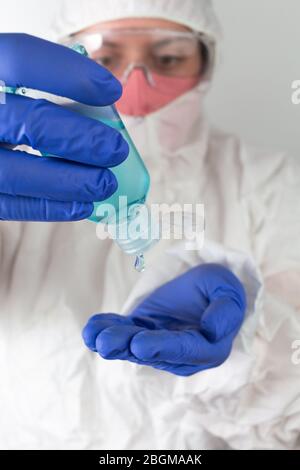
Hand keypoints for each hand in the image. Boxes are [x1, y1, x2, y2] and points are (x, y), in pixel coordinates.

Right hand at [0, 34, 128, 220]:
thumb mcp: (4, 82)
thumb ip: (38, 82)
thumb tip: (100, 101)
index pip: (20, 60)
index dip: (69, 73)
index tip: (111, 90)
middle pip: (28, 122)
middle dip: (81, 139)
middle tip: (116, 149)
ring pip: (15, 173)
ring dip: (70, 182)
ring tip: (105, 183)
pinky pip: (8, 206)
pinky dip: (48, 208)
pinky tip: (82, 205)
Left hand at [82, 264, 246, 375]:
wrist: (205, 291)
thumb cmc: (220, 292)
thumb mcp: (229, 294)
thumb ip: (224, 312)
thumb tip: (212, 330)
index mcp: (207, 348)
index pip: (184, 349)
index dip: (161, 347)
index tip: (139, 344)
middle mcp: (180, 354)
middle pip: (153, 352)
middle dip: (128, 347)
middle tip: (106, 343)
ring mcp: (158, 344)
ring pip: (134, 345)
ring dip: (113, 341)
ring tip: (94, 336)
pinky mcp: (143, 332)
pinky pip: (124, 332)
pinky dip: (107, 329)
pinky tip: (91, 328)